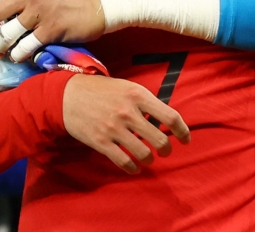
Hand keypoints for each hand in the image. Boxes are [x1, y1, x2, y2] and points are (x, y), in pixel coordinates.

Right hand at [62, 75, 189, 174]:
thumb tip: (164, 119)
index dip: (182, 131)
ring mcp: (114, 128)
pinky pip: (124, 162)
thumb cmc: (101, 90)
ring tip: (148, 158)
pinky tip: (134, 167)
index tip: (185, 139)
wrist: (68, 95)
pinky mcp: (101, 142)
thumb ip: (145, 101)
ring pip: (144, 154)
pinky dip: (133, 168)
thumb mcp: (127, 87)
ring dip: (149, 159)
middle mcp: (128, 112)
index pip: (170, 116)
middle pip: (160, 139)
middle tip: (165, 151)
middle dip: (166, 149)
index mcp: (138, 94)